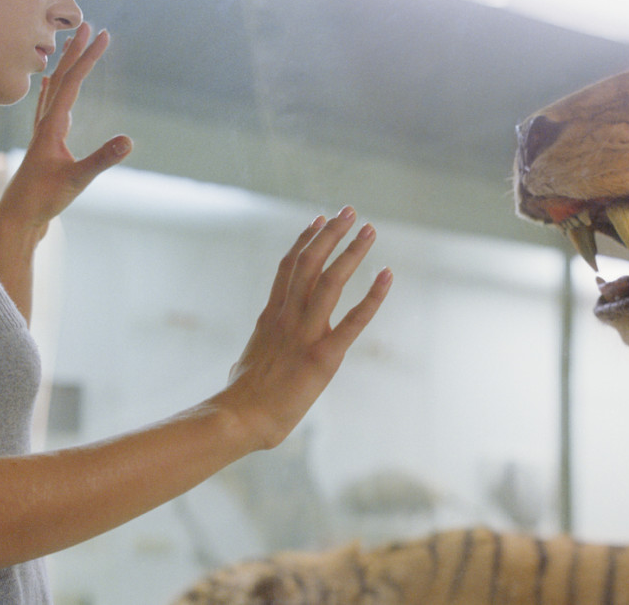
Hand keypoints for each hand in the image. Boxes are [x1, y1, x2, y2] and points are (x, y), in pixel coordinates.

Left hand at [0, 22, 131, 236]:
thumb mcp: (77, 180)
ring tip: (71, 47)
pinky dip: (52, 89)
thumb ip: (102, 160)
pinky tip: (48, 86)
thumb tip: (129, 141)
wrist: (16, 218)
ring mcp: (42, 132)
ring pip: (52, 89)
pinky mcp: (43, 143)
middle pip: (60, 78)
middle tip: (90, 27)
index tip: (103, 35)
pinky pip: (48, 106)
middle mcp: (44, 123)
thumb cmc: (43, 200)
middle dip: (76, 52)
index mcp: (52, 126)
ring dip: (64, 66)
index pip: (72, 83)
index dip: (88, 58)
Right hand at [213, 207, 392, 449]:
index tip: (319, 220)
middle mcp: (288, 317)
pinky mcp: (323, 356)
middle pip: (310, 263)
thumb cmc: (242, 398)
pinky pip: (353, 321)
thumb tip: (253, 354)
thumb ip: (260, 347)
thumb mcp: (248, 360)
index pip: (289, 267)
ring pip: (330, 281)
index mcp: (270, 316)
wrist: (241, 417)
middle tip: (349, 211)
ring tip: (369, 230)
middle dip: (331, 234)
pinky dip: (373, 297)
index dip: (305, 241)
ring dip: (352, 252)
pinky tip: (387, 276)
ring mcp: (305, 334)